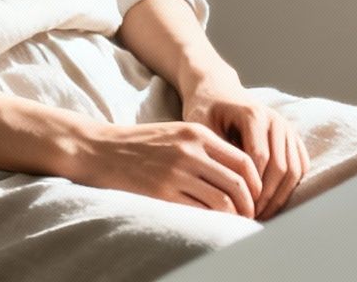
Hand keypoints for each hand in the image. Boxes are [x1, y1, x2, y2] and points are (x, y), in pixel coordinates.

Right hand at [70, 120, 265, 217]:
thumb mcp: (177, 133)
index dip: (256, 182)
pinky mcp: (162, 193)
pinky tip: (212, 224)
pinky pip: (199, 211)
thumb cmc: (141, 143)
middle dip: (250, 203)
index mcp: (198, 134)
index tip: (256, 194)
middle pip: (238, 182)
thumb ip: (206, 147)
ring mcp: (176, 173)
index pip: (243, 160)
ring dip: (234, 215)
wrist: (101, 148)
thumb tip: (237, 172)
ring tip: (234, 222)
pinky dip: (212, 221)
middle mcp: (191, 151)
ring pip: (222, 200)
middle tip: (250, 214)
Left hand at [180, 77, 309, 219]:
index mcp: (254, 115)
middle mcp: (276, 121)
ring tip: (262, 214)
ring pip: (294, 170)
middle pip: (281, 167)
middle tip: (251, 217)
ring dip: (280, 195)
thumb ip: (216, 153)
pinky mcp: (292, 137)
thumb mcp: (201, 127)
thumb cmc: (205, 110)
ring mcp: (287, 128)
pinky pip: (300, 166)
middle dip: (268, 197)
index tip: (238, 207)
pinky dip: (290, 187)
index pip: (260, 159)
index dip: (251, 187)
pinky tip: (272, 202)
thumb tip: (224, 189)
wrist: (218, 90)